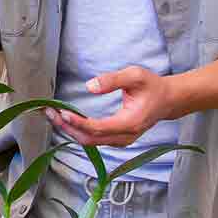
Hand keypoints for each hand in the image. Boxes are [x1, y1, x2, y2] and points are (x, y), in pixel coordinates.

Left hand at [45, 66, 179, 146]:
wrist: (168, 100)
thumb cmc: (152, 86)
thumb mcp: (135, 75)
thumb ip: (113, 80)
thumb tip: (90, 86)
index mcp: (130, 123)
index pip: (98, 128)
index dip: (79, 122)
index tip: (62, 112)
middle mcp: (125, 136)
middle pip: (90, 139)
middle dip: (67, 127)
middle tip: (49, 112)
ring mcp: (121, 140)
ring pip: (90, 141)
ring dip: (70, 130)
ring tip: (53, 115)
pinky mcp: (117, 138)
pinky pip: (94, 139)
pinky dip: (78, 131)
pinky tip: (66, 119)